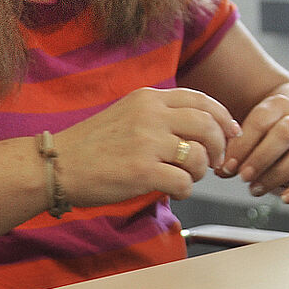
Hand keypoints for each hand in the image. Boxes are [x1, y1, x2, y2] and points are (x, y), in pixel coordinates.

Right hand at [52, 87, 238, 206]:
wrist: (56, 165)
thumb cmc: (92, 144)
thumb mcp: (127, 113)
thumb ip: (160, 114)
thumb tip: (202, 127)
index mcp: (149, 98)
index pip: (201, 100)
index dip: (223, 117)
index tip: (232, 132)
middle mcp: (151, 116)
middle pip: (208, 125)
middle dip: (221, 145)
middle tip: (216, 161)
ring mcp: (147, 143)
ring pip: (200, 155)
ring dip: (202, 170)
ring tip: (189, 176)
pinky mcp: (142, 172)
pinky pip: (184, 181)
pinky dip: (187, 189)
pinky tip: (176, 190)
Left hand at [217, 91, 288, 202]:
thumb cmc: (266, 129)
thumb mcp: (250, 128)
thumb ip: (234, 147)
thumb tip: (221, 170)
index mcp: (278, 105)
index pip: (260, 122)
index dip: (242, 146)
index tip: (228, 166)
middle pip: (283, 135)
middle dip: (260, 159)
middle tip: (243, 177)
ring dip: (275, 176)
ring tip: (255, 189)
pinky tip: (285, 198)